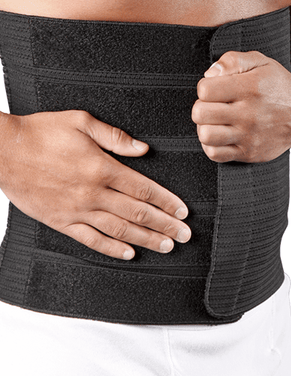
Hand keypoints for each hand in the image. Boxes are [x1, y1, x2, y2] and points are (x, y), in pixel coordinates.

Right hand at [0, 110, 190, 259]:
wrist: (2, 151)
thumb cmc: (42, 131)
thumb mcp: (81, 121)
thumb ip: (115, 137)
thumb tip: (144, 148)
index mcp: (101, 167)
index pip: (143, 189)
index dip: (166, 202)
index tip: (183, 211)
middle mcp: (92, 193)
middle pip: (137, 213)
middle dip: (165, 225)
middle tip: (186, 235)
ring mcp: (76, 210)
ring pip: (118, 230)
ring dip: (146, 239)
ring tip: (167, 246)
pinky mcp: (60, 221)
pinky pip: (90, 240)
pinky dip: (112, 248)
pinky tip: (130, 253)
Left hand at [192, 51, 290, 162]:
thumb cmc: (279, 86)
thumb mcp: (261, 62)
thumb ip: (233, 60)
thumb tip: (209, 74)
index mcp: (251, 88)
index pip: (205, 90)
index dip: (205, 86)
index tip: (216, 87)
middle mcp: (249, 114)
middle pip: (200, 113)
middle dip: (202, 105)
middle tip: (214, 104)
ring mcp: (249, 136)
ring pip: (206, 135)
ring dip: (205, 125)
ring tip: (215, 120)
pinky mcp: (249, 153)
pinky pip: (215, 154)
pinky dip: (211, 144)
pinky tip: (221, 133)